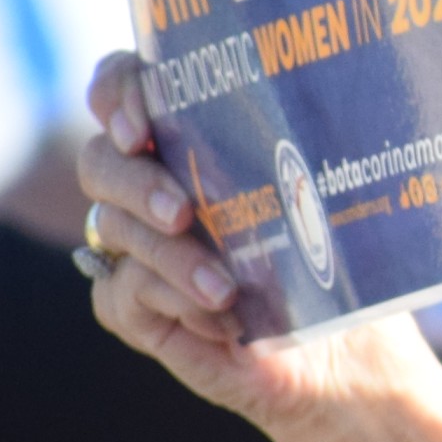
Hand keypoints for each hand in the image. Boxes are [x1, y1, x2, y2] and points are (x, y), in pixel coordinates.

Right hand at [73, 52, 437, 429]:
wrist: (341, 354)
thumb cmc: (333, 264)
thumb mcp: (318, 198)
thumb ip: (287, 147)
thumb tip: (307, 97)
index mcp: (187, 140)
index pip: (122, 86)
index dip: (118, 93)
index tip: (140, 127)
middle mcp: (148, 187)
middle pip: (100, 160)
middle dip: (136, 182)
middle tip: (181, 212)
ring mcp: (132, 247)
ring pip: (112, 227)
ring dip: (171, 256)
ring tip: (224, 287)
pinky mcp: (130, 306)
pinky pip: (122, 291)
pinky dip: (171, 299)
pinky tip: (218, 316)